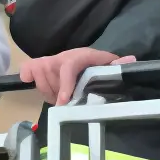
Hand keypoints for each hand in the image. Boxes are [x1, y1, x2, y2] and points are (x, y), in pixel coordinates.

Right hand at [19, 48, 134, 104]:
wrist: (82, 58)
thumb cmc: (95, 65)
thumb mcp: (106, 65)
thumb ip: (116, 66)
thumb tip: (131, 61)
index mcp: (80, 56)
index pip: (69, 67)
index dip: (64, 84)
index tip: (63, 102)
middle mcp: (62, 57)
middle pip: (52, 80)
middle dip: (58, 96)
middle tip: (67, 103)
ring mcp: (48, 61)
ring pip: (41, 82)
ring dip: (49, 93)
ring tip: (60, 97)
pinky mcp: (37, 64)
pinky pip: (27, 70)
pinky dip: (27, 77)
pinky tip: (31, 83)